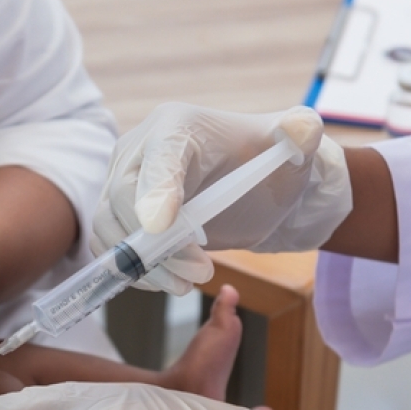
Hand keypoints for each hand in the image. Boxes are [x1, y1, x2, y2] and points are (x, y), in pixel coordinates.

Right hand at [92, 103, 351, 294]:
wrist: (260, 190)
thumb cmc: (274, 164)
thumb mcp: (296, 144)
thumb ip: (300, 131)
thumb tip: (301, 128)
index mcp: (175, 125)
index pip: (155, 158)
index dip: (154, 192)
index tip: (162, 228)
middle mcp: (139, 149)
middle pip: (123, 199)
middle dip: (157, 243)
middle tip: (201, 270)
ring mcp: (124, 182)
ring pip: (110, 227)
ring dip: (145, 264)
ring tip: (187, 283)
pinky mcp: (121, 214)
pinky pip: (109, 246)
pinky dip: (135, 270)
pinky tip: (170, 281)